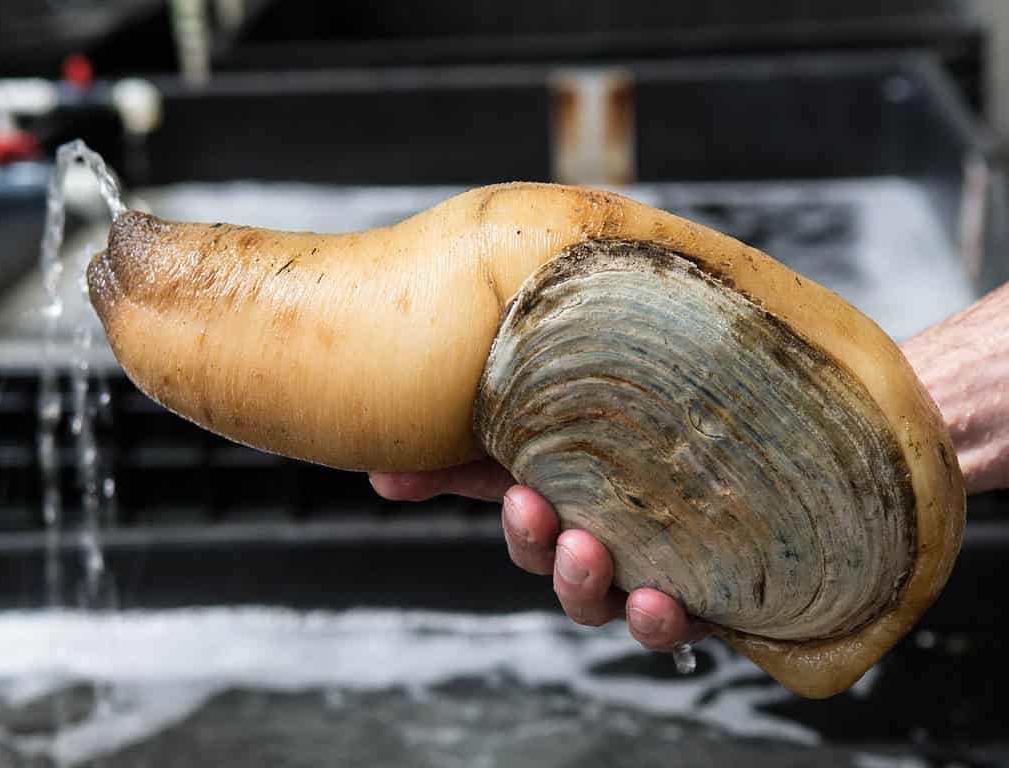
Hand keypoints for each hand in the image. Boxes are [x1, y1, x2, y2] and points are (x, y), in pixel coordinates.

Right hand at [368, 459, 706, 651]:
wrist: (704, 430)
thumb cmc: (601, 439)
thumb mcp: (525, 438)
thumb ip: (456, 461)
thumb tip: (380, 477)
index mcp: (563, 519)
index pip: (534, 541)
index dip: (526, 532)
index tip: (524, 498)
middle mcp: (603, 556)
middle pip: (572, 583)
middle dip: (561, 563)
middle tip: (564, 530)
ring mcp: (650, 575)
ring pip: (618, 608)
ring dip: (602, 590)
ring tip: (609, 566)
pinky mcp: (702, 591)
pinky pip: (684, 624)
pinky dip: (670, 623)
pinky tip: (666, 601)